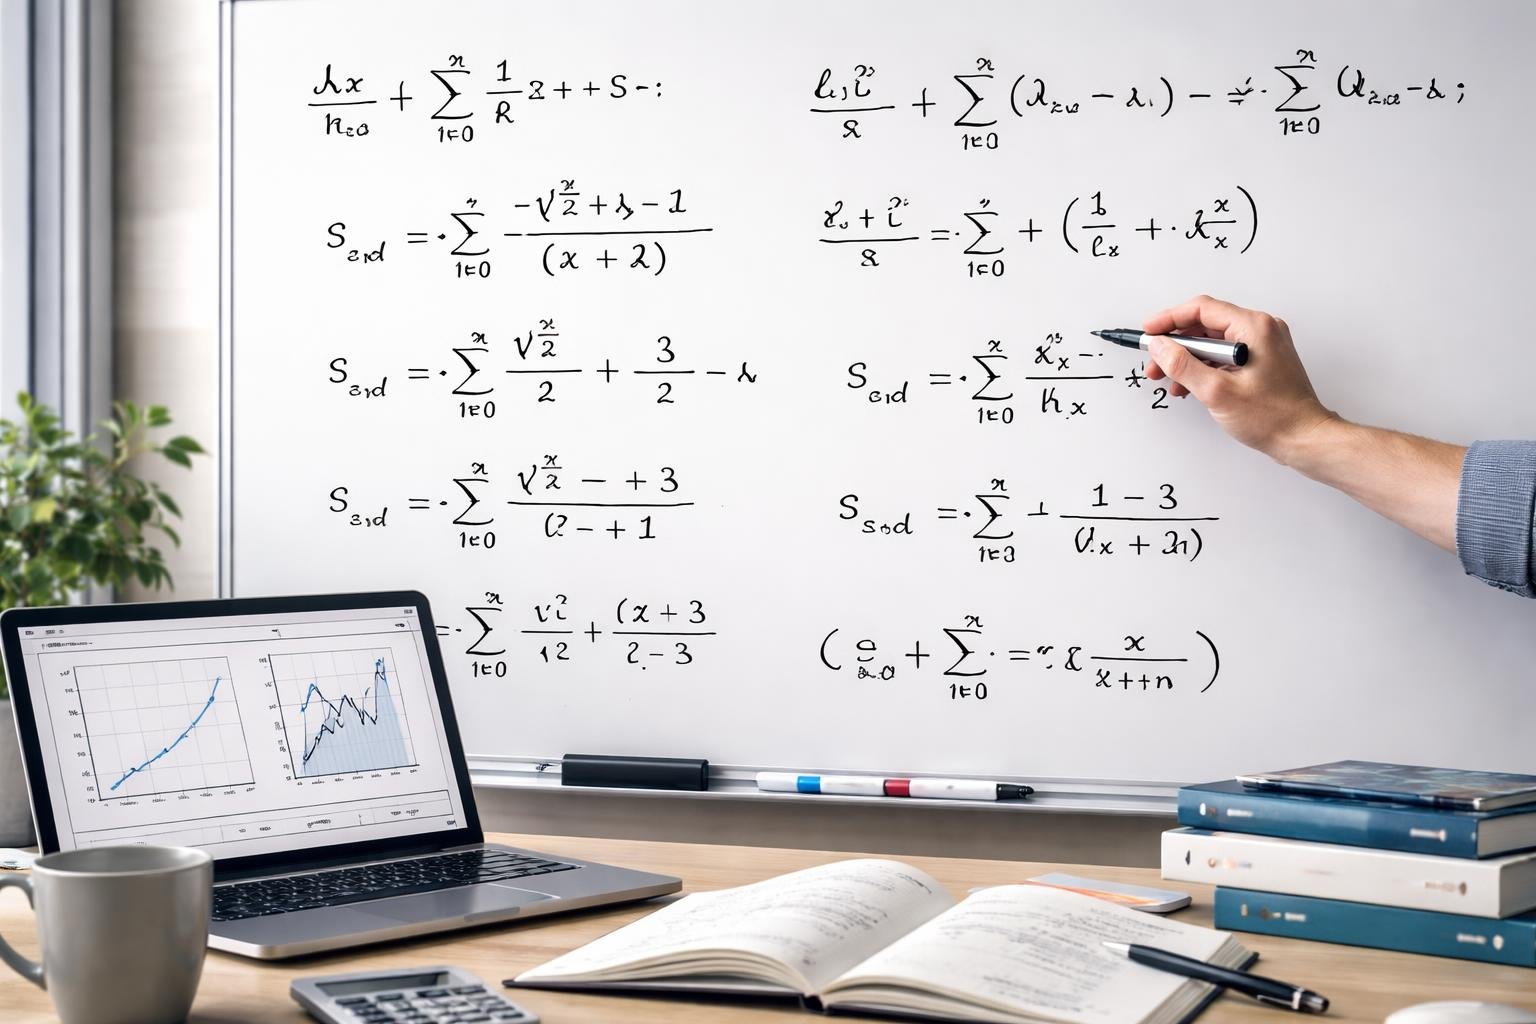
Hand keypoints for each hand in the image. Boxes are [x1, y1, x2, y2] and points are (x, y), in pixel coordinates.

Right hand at [1142, 295, 1337, 463]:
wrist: (1303, 438)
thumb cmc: (1274, 417)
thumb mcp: (1216, 391)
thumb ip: (1182, 365)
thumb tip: (1159, 346)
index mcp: (1254, 328)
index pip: (1202, 309)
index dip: (1170, 319)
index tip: (1149, 331)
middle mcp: (1261, 330)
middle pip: (1205, 325)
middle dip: (1175, 345)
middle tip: (1155, 362)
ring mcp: (1262, 345)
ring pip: (1212, 342)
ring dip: (1187, 359)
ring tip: (1170, 379)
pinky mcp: (1261, 360)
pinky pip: (1224, 355)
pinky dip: (1204, 367)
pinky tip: (1190, 385)